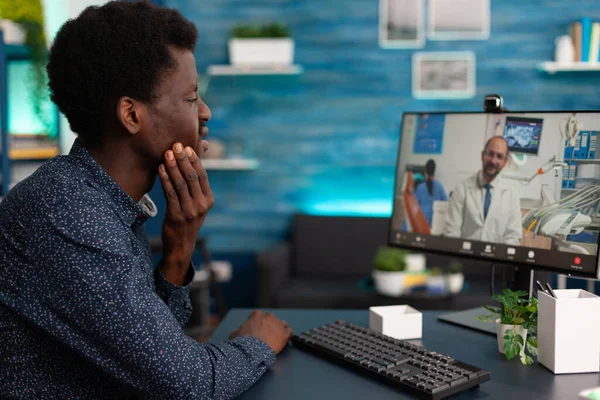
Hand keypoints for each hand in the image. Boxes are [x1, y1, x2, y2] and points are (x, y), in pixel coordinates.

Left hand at [158, 142, 212, 285]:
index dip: (194, 160)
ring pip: (180, 183)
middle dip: (182, 159)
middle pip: (191, 177)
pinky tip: (160, 169)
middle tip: (175, 145)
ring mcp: (189, 211)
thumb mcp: (197, 204)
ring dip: (172, 166)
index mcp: (208, 200)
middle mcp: (201, 205)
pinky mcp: (176, 215)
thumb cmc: (188, 220)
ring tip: (166, 153)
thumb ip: (195, 187)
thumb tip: (191, 162)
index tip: (186, 147)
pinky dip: (165, 179)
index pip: (202, 176)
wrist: (181, 245)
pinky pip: (169, 193)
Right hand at [228, 310, 292, 353]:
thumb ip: (237, 332)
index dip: (256, 322)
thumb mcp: (235, 335)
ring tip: (276, 336)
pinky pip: (289, 331)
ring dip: (279, 328)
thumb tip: (234, 334)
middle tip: (265, 334)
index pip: (257, 315)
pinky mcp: (284, 334)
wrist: (253, 350)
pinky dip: (287, 334)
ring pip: (282, 323)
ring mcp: (278, 324)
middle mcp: (269, 317)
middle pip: (270, 318)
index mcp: (257, 315)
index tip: (255, 328)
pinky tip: (285, 339)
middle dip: (268, 324)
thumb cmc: (243, 342)